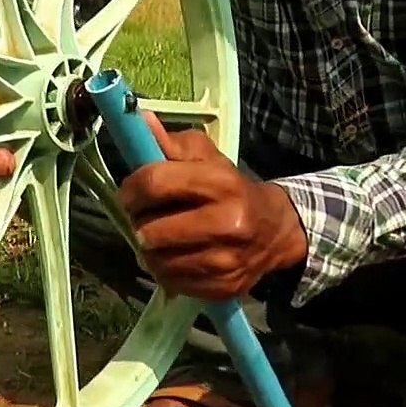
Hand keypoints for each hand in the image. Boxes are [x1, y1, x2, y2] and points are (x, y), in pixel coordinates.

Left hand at [118, 112, 308, 301]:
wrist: (276, 230)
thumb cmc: (232, 187)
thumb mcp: (208, 157)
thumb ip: (171, 143)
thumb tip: (140, 119)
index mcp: (221, 182)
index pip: (155, 183)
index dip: (131, 189)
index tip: (129, 193)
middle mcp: (227, 223)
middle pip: (151, 230)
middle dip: (139, 222)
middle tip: (144, 217)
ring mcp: (226, 260)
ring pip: (158, 260)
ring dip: (149, 249)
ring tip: (158, 237)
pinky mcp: (223, 287)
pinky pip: (172, 281)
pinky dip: (165, 269)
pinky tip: (174, 255)